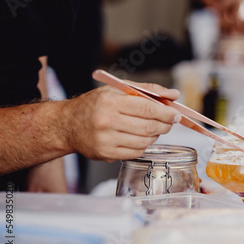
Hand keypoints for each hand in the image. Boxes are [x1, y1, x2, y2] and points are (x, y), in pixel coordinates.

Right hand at [64, 82, 180, 161]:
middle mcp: (107, 121)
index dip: (166, 112)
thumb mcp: (117, 89)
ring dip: (155, 135)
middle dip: (165, 125)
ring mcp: (106, 140)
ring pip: (145, 141)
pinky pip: (136, 152)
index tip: (177, 114)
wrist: (66, 125)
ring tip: (153, 128)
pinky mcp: (106, 154)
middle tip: (170, 122)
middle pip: (148, 126)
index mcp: (111, 102)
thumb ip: (148, 90)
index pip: (147, 107)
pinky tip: (140, 137)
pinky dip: (144, 145)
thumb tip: (174, 94)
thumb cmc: (95, 105)